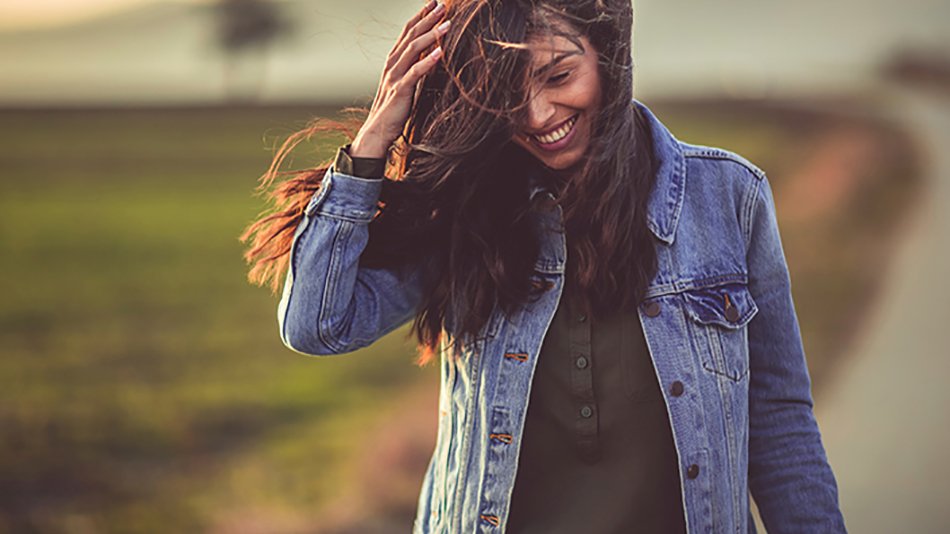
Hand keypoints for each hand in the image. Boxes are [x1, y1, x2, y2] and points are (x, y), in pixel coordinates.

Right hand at [350, 0, 450, 158]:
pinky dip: (428, 61)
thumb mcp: (405, 84)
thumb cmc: (393, 109)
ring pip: (413, 49)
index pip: (407, 32)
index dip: (420, 16)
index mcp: (393, 61)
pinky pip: (415, 73)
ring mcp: (395, 76)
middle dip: (428, 19)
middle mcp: (392, 64)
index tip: (434, 3)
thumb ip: (414, 69)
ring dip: (431, 35)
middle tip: (444, 5)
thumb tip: (431, 56)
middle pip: (411, 35)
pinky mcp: (400, 90)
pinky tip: (440, 52)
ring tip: (448, 24)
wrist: (376, 131)